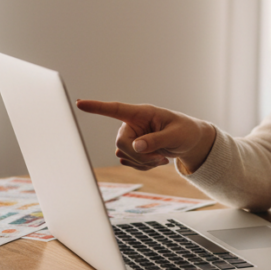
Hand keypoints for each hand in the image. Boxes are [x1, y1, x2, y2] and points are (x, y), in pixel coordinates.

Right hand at [76, 99, 216, 172]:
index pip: (116, 109)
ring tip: (162, 158)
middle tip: (160, 159)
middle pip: (121, 142)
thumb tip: (135, 146)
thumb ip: (156, 140)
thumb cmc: (185, 132)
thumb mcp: (175, 136)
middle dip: (139, 156)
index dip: (97, 107)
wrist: (191, 142)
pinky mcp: (132, 149)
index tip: (79, 103)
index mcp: (142, 113)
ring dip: (143, 162)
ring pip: (124, 155)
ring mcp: (132, 137)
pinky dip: (143, 166)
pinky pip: (129, 162)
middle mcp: (133, 124)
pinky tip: (156, 161)